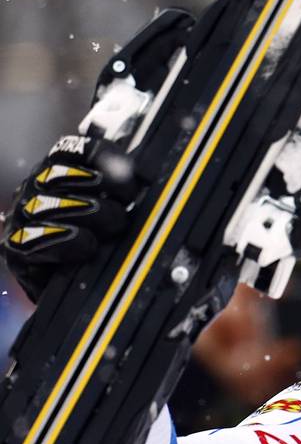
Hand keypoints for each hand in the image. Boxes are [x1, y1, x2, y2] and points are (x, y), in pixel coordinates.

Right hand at [2, 136, 139, 300]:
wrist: (82, 294)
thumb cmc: (102, 248)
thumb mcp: (118, 213)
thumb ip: (123, 190)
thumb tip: (142, 174)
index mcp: (57, 173)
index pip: (71, 149)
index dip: (102, 155)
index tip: (129, 172)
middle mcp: (34, 190)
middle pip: (60, 173)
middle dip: (100, 185)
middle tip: (127, 203)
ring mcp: (21, 218)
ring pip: (48, 203)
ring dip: (89, 213)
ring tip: (113, 227)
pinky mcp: (15, 248)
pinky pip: (34, 238)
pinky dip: (66, 242)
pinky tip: (87, 246)